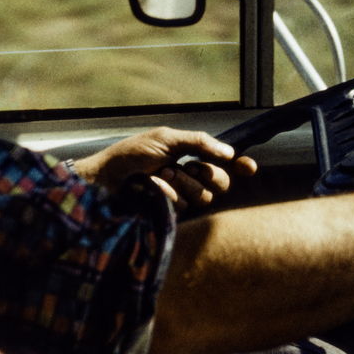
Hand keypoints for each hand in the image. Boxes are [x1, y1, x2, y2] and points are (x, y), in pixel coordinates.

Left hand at [74, 127, 257, 210]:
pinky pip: (183, 206)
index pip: (224, 164)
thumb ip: (200, 142)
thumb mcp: (166, 139)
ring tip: (160, 175)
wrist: (104, 178)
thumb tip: (230, 153)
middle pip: (222, 183)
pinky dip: (167, 193)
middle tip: (185, 166)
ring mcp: (180, 198)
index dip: (241, 166)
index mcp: (190, 156)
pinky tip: (151, 189)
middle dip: (206, 173)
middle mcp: (189, 178)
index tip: (249, 167)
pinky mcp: (169, 214)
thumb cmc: (130, 155)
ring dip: (183, 183)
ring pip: (204, 197)